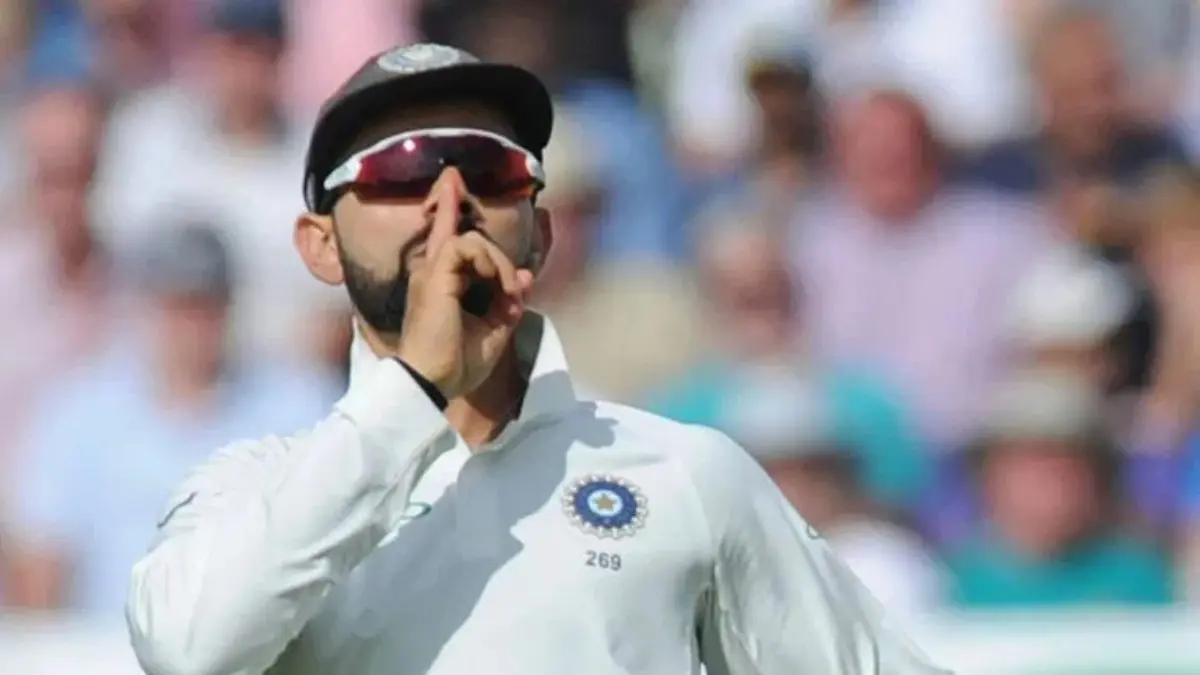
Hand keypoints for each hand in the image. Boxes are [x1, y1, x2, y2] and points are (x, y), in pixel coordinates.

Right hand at [396, 177, 534, 399]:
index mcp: (440, 285)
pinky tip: (498, 284)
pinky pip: (466, 245)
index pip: (446, 238)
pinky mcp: (435, 276)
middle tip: (509, 289)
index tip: (451, 178)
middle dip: (485, 243)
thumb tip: (522, 275)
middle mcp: (432, 273)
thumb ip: (506, 303)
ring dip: (498, 262)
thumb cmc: (455, 365)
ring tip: (506, 292)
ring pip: (471, 238)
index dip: (448, 207)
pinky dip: (490, 262)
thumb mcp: (493, 333)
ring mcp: (431, 272)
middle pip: (453, 230)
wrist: (432, 383)